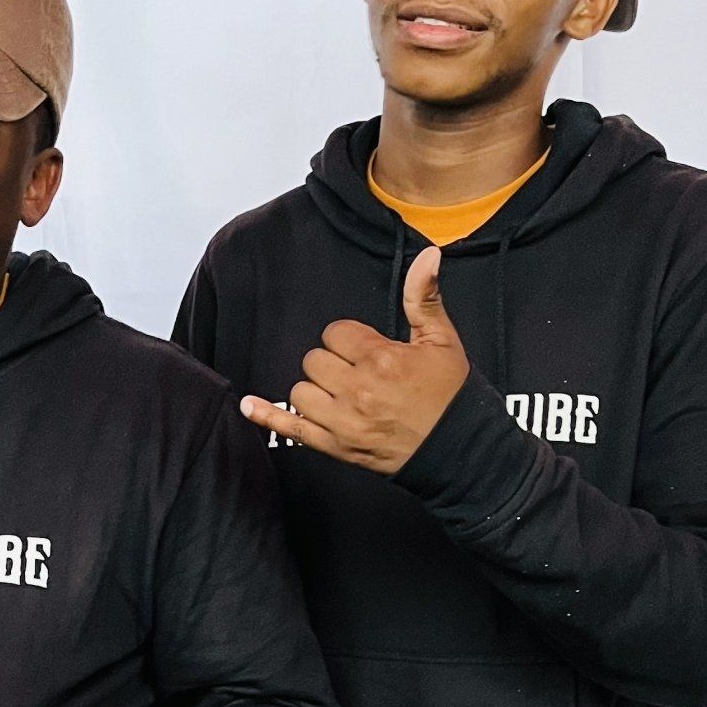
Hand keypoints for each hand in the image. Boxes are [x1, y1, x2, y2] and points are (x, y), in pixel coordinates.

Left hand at [239, 244, 468, 474]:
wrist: (458, 451)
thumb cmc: (450, 396)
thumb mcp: (442, 341)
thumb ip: (424, 297)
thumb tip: (428, 255)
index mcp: (382, 359)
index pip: (336, 333)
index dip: (350, 340)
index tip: (368, 351)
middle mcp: (358, 390)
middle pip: (314, 360)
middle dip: (333, 363)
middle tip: (359, 374)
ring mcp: (343, 421)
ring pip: (300, 391)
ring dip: (315, 389)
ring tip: (342, 395)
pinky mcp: (335, 447)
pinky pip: (290, 427)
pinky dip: (267, 415)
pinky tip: (248, 405)